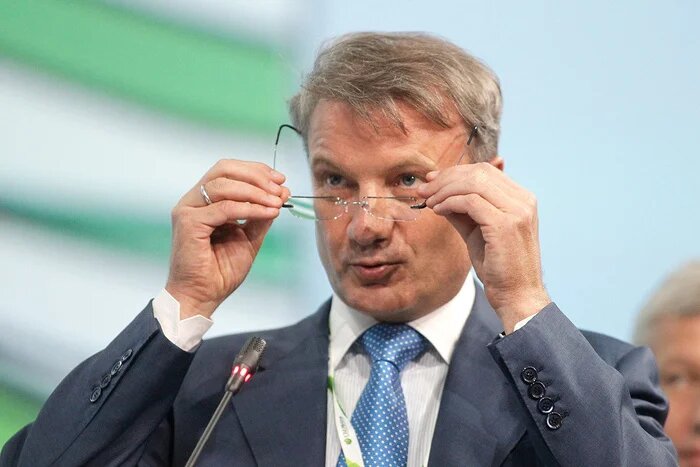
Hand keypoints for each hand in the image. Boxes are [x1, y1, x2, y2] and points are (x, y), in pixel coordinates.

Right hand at [166, 160, 289, 318]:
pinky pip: (224, 208)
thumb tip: (281, 193)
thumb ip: (261, 215)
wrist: (203, 296)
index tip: (281, 180)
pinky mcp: (188, 223)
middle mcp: (193, 201)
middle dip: (256, 175)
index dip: (256, 170)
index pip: (229, 170)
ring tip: (277, 202)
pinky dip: (250, 208)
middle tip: (279, 188)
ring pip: (224, 185)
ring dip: (256, 191)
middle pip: (224, 169)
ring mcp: (188, 210)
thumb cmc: (220, 271)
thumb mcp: (249, 237)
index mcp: (204, 200)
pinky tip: (268, 213)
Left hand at [417, 160, 549, 332]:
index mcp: (521, 199)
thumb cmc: (499, 268)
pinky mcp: (505, 224)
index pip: (486, 171)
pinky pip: (470, 202)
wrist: (517, 296)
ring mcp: (517, 211)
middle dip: (446, 178)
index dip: (455, 172)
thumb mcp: (477, 232)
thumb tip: (439, 194)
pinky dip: (449, 202)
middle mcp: (523, 200)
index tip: (432, 180)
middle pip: (479, 172)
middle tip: (424, 189)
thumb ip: (462, 211)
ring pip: (473, 183)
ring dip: (444, 189)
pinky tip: (438, 211)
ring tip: (428, 201)